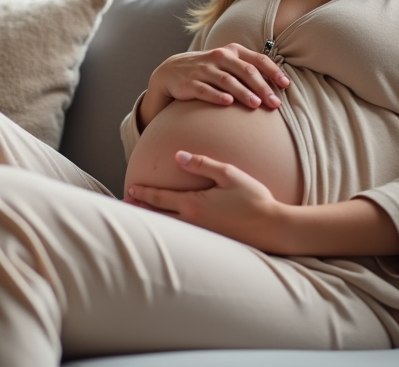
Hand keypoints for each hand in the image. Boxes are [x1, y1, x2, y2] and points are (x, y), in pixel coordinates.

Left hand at [125, 151, 284, 251]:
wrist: (272, 227)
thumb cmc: (254, 198)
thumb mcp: (228, 174)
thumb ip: (201, 164)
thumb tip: (177, 156)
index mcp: (194, 205)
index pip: (161, 198)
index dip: (144, 193)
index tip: (131, 188)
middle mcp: (193, 222)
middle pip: (159, 216)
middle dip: (141, 209)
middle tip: (125, 204)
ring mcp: (201, 234)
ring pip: (170, 228)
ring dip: (154, 220)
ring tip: (141, 216)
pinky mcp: (210, 241)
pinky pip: (184, 235)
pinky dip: (170, 230)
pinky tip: (170, 227)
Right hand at [140, 44, 290, 126]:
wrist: (172, 71)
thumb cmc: (209, 70)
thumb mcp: (228, 64)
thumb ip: (249, 70)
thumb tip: (279, 85)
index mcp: (233, 51)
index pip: (257, 60)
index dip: (273, 71)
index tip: (286, 85)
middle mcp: (219, 57)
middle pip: (245, 71)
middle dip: (262, 87)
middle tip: (274, 103)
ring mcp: (204, 69)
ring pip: (227, 80)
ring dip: (243, 92)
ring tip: (255, 104)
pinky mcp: (190, 83)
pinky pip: (205, 89)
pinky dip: (217, 96)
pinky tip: (228, 103)